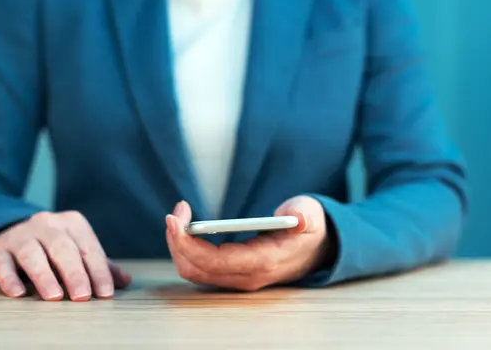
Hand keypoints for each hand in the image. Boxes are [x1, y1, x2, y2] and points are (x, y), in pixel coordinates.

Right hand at [0, 211, 131, 300]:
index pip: (88, 248)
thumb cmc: (53, 246)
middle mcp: (46, 224)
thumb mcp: (78, 249)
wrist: (11, 231)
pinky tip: (18, 293)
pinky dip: (10, 278)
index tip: (105, 293)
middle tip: (83, 296)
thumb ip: (100, 264)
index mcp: (72, 223)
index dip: (98, 271)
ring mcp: (20, 235)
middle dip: (75, 273)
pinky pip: (3, 263)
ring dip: (44, 276)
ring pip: (33, 254)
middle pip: (63, 249)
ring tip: (54, 297)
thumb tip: (125, 281)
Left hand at [166, 197, 330, 290]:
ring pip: (193, 271)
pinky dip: (185, 249)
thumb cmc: (309, 229)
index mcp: (264, 262)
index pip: (215, 261)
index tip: (175, 219)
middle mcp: (246, 276)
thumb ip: (304, 215)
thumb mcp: (311, 216)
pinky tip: (185, 228)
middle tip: (175, 212)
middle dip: (177, 241)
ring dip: (178, 245)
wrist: (315, 248)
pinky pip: (198, 268)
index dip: (188, 243)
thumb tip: (296, 216)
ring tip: (179, 216)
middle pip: (196, 268)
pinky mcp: (230, 273)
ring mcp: (237, 277)